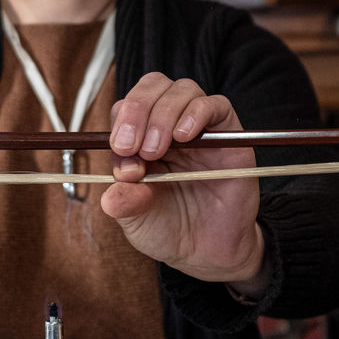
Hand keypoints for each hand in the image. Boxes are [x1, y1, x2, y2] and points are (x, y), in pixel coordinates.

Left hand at [100, 73, 269, 296]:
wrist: (209, 251)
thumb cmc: (169, 230)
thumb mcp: (137, 221)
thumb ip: (125, 203)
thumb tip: (110, 194)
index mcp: (139, 139)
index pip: (125, 109)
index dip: (121, 123)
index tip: (122, 152)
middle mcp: (167, 126)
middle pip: (151, 87)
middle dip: (137, 110)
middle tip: (135, 146)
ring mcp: (198, 128)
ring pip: (181, 90)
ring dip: (164, 113)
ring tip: (157, 149)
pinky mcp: (228, 134)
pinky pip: (215, 105)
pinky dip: (197, 113)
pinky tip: (184, 135)